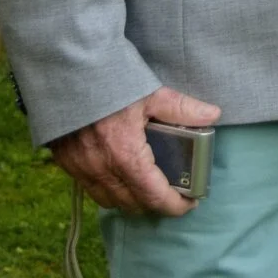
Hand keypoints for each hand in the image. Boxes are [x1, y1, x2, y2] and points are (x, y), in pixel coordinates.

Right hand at [49, 85, 219, 215]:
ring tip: (148, 188)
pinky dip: (108, 190)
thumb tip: (212, 115)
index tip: (189, 204)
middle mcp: (100, 169)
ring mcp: (79, 168)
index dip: (174, 205)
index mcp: (124, 155)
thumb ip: (182, 108)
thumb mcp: (151, 93)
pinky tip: (119, 175)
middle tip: (173, 193)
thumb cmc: (109, 81)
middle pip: (132, 204)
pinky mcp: (65, 162)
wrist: (66, 72)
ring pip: (108, 200)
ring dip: (130, 200)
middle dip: (155, 204)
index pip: (153, 196)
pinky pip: (89, 188)